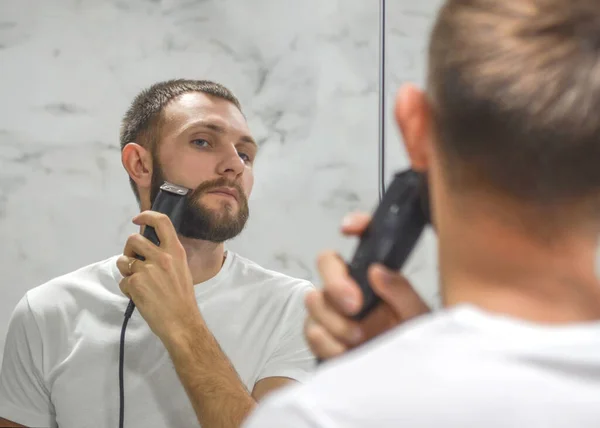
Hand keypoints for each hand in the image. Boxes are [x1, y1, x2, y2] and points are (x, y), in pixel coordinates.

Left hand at [116, 211, 200, 341]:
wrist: (181, 322)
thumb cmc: (183, 298)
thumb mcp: (182, 269)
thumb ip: (167, 256)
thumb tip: (149, 249)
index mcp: (176, 251)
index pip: (161, 222)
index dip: (146, 216)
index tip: (138, 219)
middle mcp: (162, 257)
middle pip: (133, 239)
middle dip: (129, 249)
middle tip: (134, 261)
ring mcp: (147, 269)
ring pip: (122, 261)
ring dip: (126, 270)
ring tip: (139, 282)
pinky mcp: (135, 283)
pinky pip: (123, 281)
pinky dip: (128, 289)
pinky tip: (140, 296)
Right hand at [305, 212, 430, 360]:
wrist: (404, 378)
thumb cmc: (412, 341)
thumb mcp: (417, 317)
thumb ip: (401, 292)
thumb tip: (376, 271)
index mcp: (375, 274)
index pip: (365, 238)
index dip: (356, 225)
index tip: (348, 228)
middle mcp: (351, 285)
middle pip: (325, 264)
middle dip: (336, 283)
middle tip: (355, 305)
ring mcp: (334, 310)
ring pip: (314, 300)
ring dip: (334, 320)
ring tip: (358, 337)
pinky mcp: (324, 336)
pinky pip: (311, 331)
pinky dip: (327, 343)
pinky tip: (346, 352)